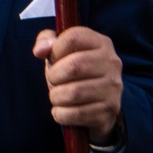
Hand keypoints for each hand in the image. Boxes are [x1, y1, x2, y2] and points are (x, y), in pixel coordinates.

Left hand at [32, 25, 122, 144]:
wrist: (98, 102)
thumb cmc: (75, 69)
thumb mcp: (62, 49)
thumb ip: (47, 41)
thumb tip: (39, 51)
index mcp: (101, 43)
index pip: (73, 38)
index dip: (54, 50)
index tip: (51, 59)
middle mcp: (111, 63)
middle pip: (73, 66)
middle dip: (54, 76)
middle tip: (51, 80)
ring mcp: (113, 89)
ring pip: (75, 93)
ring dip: (56, 96)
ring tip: (55, 96)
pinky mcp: (109, 111)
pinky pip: (78, 114)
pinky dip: (62, 114)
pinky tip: (59, 111)